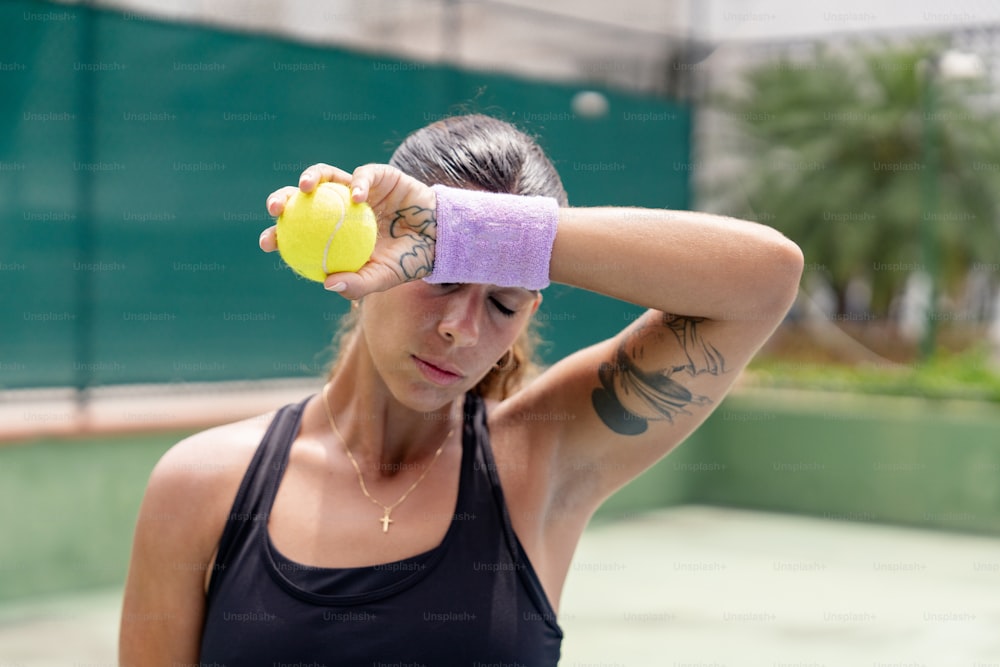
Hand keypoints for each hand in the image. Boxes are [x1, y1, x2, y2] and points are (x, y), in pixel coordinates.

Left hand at [261, 163, 437, 298]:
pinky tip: (359, 198)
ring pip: (326, 177)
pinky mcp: (378, 175)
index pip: (297, 233)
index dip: (277, 234)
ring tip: (306, 187)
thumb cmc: (408, 261)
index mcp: (332, 234)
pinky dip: (359, 183)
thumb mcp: (383, 278)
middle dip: (281, 199)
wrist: (440, 240)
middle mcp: (338, 208)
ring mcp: (356, 190)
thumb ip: (358, 283)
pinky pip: (364, 175)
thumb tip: (328, 284)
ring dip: (311, 177)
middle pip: (301, 200)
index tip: (268, 243)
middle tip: (275, 209)